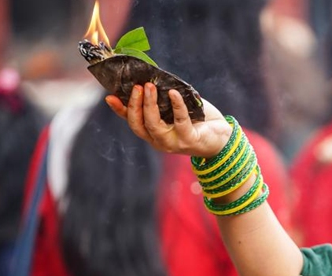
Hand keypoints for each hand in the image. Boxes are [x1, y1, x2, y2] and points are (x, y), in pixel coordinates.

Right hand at [106, 83, 232, 157]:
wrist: (222, 136)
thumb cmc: (197, 120)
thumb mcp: (175, 109)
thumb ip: (161, 99)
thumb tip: (148, 77)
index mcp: (153, 133)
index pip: (132, 122)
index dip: (120, 110)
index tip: (110, 96)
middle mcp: (159, 141)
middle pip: (138, 124)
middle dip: (134, 104)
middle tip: (136, 86)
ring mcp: (173, 143)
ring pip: (153, 125)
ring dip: (149, 104)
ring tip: (149, 86)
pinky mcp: (189, 140)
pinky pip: (180, 121)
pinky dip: (176, 105)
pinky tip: (173, 93)